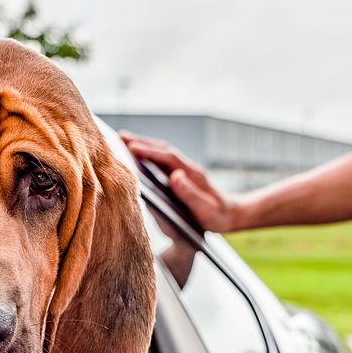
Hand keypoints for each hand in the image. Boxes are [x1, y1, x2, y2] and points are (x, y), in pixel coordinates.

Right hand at [120, 131, 244, 231]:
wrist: (230, 215)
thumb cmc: (218, 215)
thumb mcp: (206, 209)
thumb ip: (190, 194)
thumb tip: (175, 176)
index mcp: (192, 174)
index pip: (168, 158)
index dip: (150, 152)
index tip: (132, 147)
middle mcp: (188, 168)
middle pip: (163, 149)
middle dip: (142, 142)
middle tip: (121, 137)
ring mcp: (185, 170)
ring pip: (162, 153)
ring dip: (145, 145)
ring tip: (125, 141)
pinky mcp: (182, 175)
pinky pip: (163, 161)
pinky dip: (150, 155)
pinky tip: (139, 157)